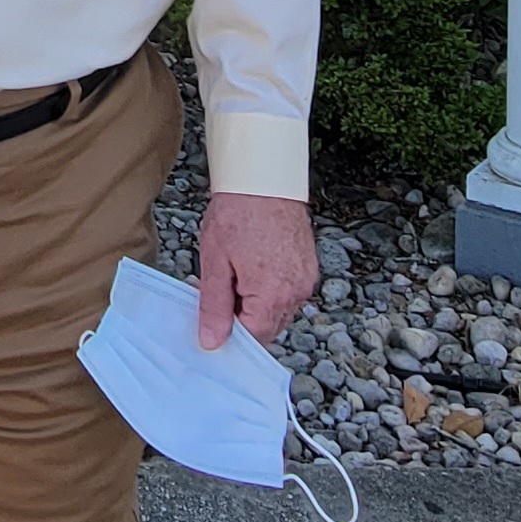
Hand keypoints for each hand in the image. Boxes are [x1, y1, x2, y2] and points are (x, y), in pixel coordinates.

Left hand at [196, 191, 316, 348]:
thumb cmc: (237, 213)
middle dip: (242, 318)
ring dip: (256, 304)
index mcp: (272, 296)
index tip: (212, 320)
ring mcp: (305, 281)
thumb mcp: (215, 262)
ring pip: (278, 311)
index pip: (253, 338)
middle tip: (219, 290)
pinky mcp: (309, 268)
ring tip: (235, 273)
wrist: (264, 179)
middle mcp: (296, 293)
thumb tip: (212, 342)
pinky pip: (288, 293)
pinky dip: (270, 290)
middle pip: (267, 327)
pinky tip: (252, 267)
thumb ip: (214, 307)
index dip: (229, 333)